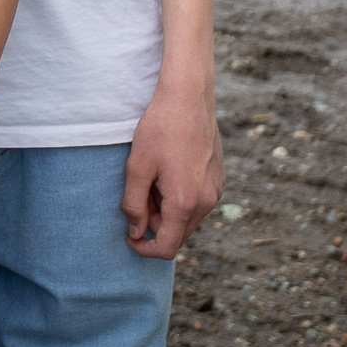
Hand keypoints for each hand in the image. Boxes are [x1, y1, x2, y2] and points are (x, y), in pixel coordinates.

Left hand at [122, 75, 223, 257]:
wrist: (189, 98)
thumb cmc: (160, 129)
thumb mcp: (137, 167)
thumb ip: (134, 205)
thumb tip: (136, 232)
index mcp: (185, 203)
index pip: (167, 247)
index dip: (144, 248)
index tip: (128, 237)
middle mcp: (207, 202)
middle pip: (177, 232)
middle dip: (154, 221)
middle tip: (138, 190)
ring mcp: (216, 191)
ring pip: (187, 217)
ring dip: (166, 208)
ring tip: (152, 176)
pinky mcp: (218, 179)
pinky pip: (197, 201)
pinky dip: (179, 196)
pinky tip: (168, 168)